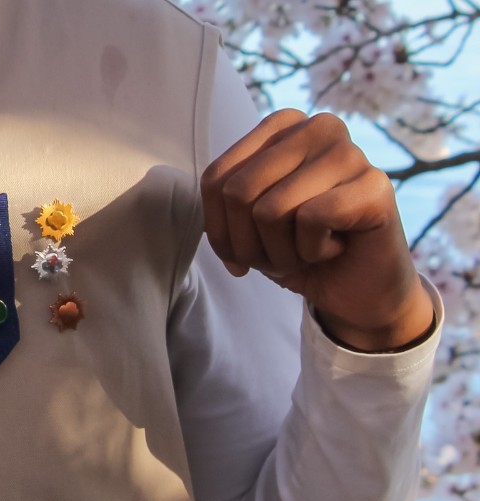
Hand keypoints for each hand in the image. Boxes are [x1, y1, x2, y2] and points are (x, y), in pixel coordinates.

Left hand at [201, 109, 432, 351]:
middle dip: (249, 245)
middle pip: (239, 193)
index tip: (243, 251)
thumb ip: (223, 201)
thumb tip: (210, 210)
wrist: (355, 288)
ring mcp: (350, 153)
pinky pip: (312, 220)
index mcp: (281, 126)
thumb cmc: (298, 248)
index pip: (216, 178)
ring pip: (271, 209)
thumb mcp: (245, 223)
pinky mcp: (376, 185)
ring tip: (308, 251)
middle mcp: (317, 127)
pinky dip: (312, 251)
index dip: (220, 230)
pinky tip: (335, 248)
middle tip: (281, 255)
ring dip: (281, 253)